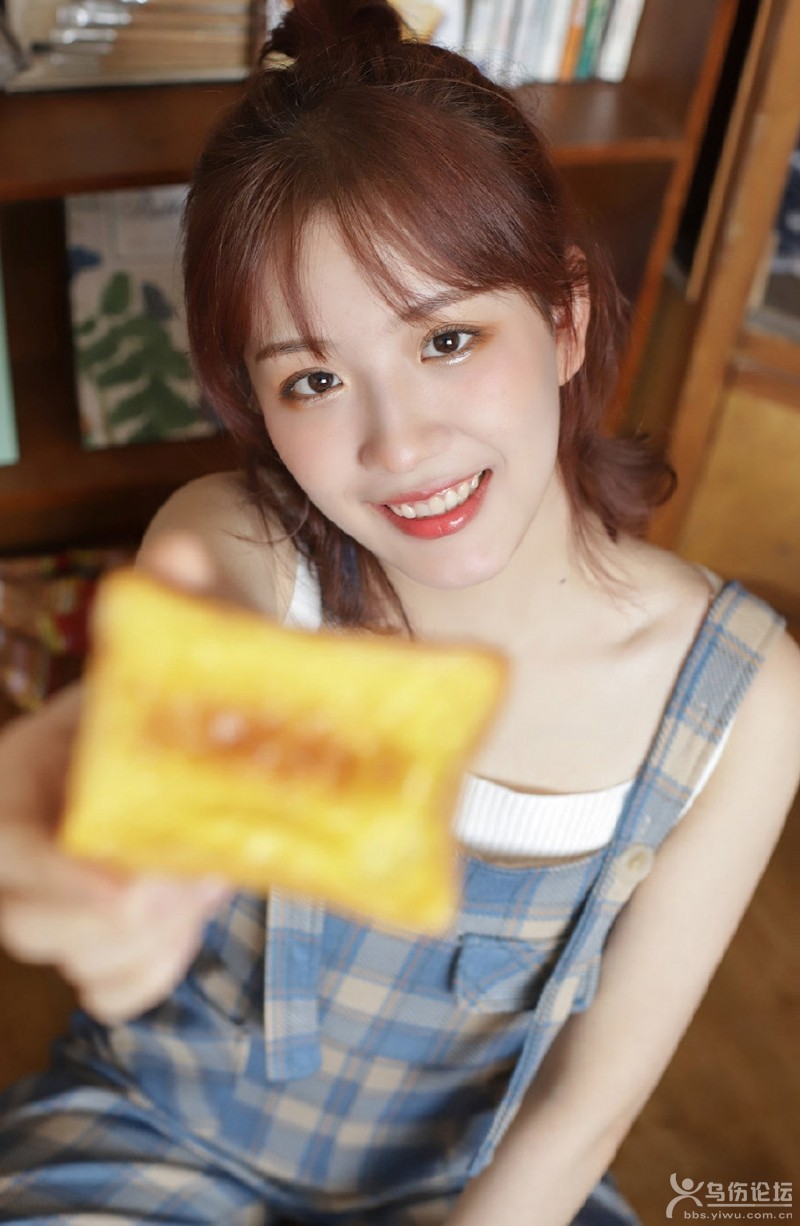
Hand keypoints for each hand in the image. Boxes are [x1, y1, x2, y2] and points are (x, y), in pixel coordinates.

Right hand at [0, 535, 230, 1023]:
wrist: (177, 736)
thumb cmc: (162, 692)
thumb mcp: (168, 644)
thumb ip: (172, 599)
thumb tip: (179, 549)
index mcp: (15, 779)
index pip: (4, 846)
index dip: (58, 875)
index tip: (136, 881)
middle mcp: (19, 855)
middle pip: (39, 926)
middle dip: (132, 911)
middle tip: (205, 873)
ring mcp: (53, 910)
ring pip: (88, 965)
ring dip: (160, 936)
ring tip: (207, 876)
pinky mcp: (98, 948)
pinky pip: (120, 991)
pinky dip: (160, 967)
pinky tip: (192, 914)